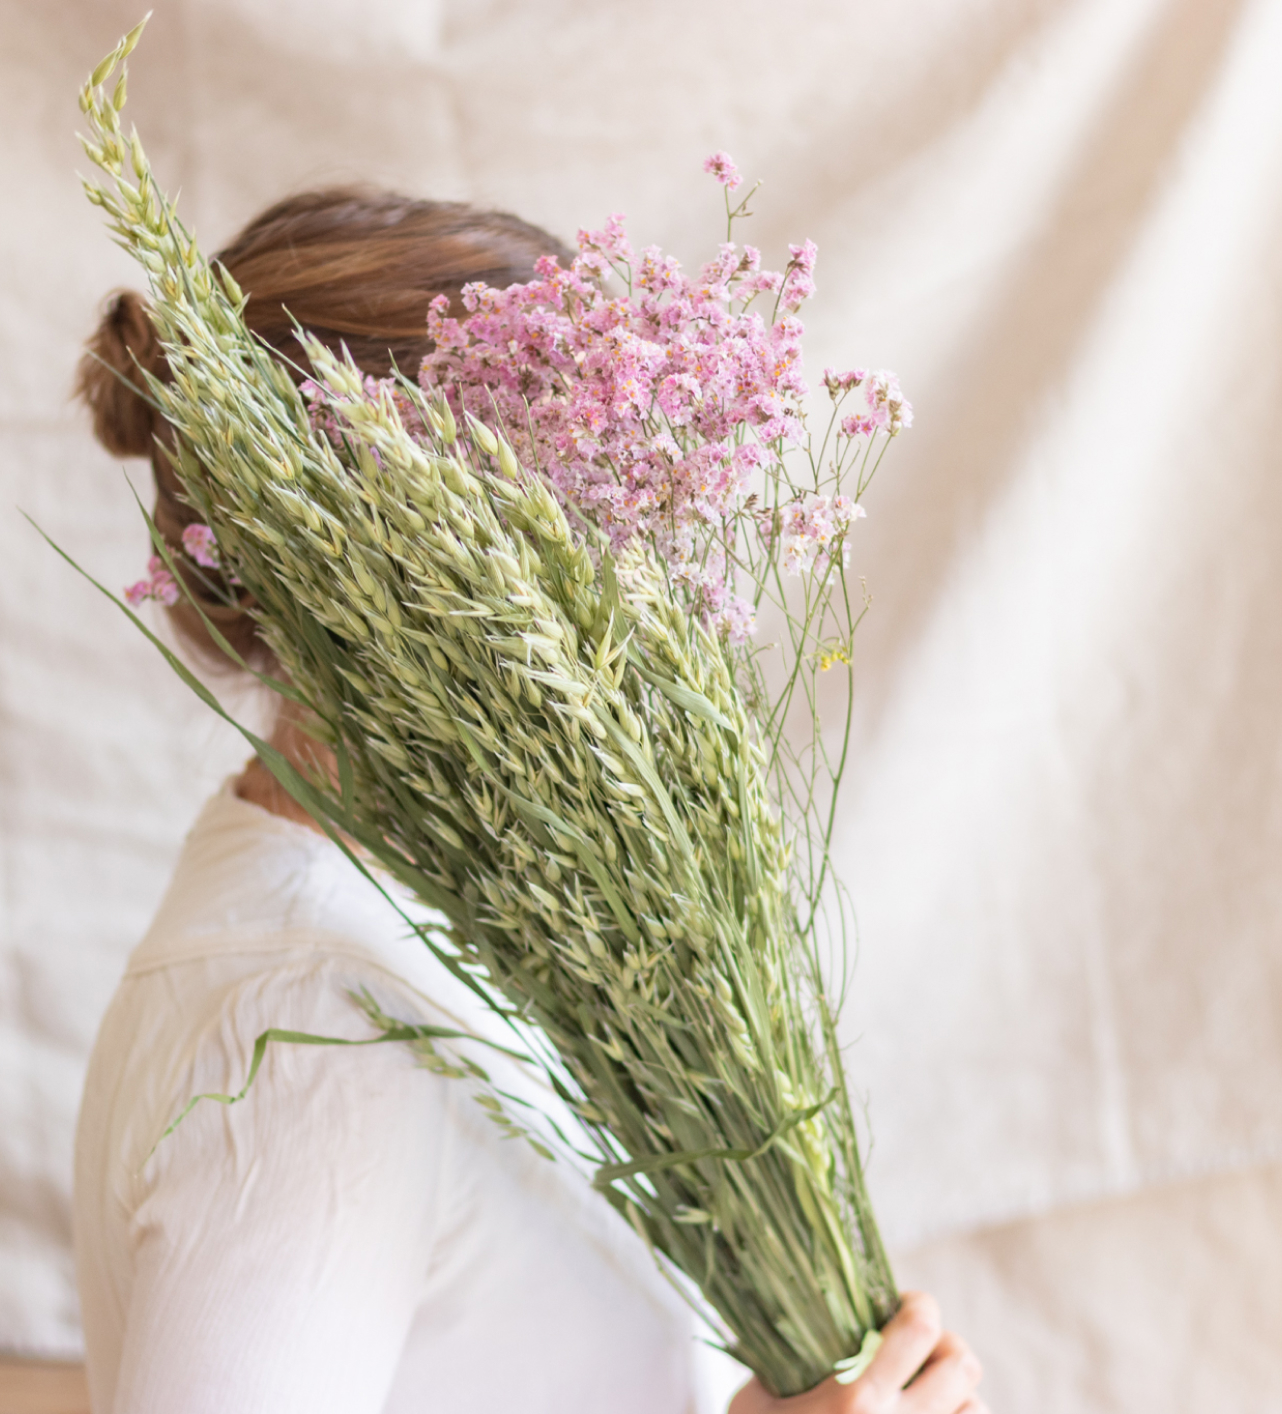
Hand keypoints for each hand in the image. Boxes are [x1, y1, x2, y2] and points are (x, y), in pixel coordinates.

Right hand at [727, 1292, 985, 1413]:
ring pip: (976, 1408)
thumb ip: (789, 1361)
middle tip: (920, 1347)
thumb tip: (810, 1319)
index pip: (920, 1329)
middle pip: (962, 1364)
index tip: (904, 1304)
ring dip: (956, 1393)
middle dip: (945, 1344)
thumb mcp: (758, 1400)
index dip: (921, 1305)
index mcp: (856, 1401)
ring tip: (927, 1391)